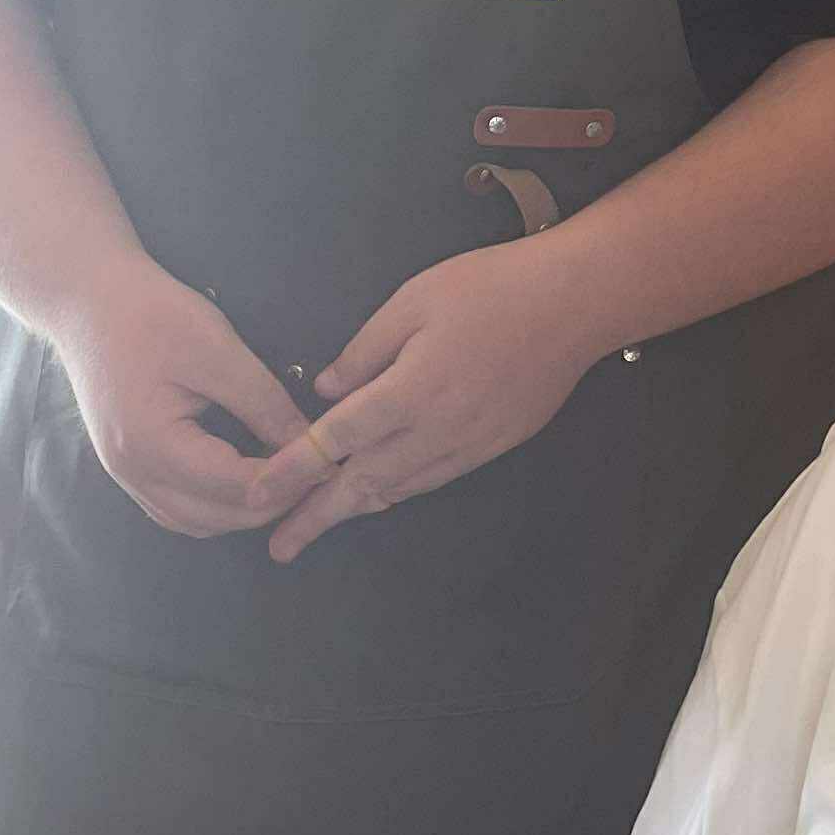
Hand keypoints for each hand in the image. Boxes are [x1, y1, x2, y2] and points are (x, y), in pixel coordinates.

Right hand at [52, 258, 310, 538]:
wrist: (86, 299)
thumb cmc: (150, 314)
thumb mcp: (217, 351)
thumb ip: (264, 403)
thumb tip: (309, 444)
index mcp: (153, 446)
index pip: (236, 489)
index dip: (290, 481)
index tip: (331, 463)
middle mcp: (133, 473)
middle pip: (216, 518)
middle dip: (272, 503)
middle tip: (318, 473)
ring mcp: (124, 474)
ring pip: (195, 521)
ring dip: (243, 510)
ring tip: (288, 477)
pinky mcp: (126, 464)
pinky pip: (176, 506)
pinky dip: (214, 504)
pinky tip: (245, 478)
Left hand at [245, 237, 605, 558]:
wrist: (577, 302)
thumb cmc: (494, 287)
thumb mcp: (415, 299)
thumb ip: (365, 349)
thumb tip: (325, 390)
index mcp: (410, 390)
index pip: (335, 441)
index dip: (292, 471)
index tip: (257, 495)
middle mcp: (436, 429)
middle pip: (363, 484)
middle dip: (316, 517)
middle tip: (278, 547)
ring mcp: (469, 443)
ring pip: (400, 489)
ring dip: (356, 509)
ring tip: (319, 523)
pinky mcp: (496, 445)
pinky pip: (435, 478)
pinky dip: (399, 490)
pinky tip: (382, 492)